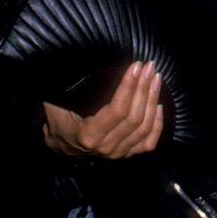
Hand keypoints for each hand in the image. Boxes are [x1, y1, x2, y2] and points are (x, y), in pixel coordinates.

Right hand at [43, 60, 163, 158]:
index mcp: (89, 135)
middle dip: (144, 88)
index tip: (136, 66)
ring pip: (144, 128)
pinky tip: (160, 106)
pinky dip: (157, 125)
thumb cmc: (57, 119)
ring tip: (156, 78)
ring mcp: (118, 153)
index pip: (118, 110)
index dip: (130, 86)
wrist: (59, 144)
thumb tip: (80, 64)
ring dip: (152, 100)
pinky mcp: (126, 153)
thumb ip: (68, 89)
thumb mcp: (56, 104)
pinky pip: (148, 142)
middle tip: (150, 67)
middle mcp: (106, 147)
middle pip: (134, 117)